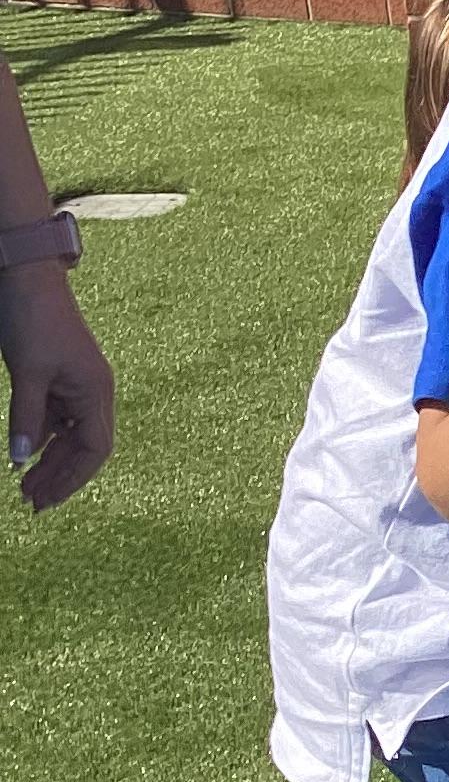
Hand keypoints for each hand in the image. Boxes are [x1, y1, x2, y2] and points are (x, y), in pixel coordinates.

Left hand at [0, 263, 114, 513]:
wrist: (27, 278)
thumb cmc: (33, 321)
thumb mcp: (27, 373)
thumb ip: (26, 419)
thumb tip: (20, 461)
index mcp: (96, 390)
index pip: (96, 449)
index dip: (72, 479)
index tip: (46, 501)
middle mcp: (93, 391)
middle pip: (85, 448)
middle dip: (60, 477)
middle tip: (30, 503)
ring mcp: (77, 385)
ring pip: (69, 436)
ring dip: (49, 462)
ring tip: (24, 487)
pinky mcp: (59, 378)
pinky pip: (57, 420)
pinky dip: (42, 440)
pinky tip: (25, 455)